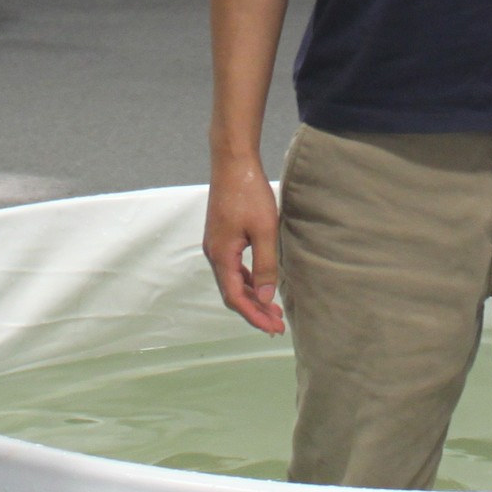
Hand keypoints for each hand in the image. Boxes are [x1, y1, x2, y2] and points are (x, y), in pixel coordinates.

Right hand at [204, 160, 285, 334]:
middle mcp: (214, 254)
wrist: (232, 163)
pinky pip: (233, 267)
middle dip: (254, 310)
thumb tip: (267, 297)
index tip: (273, 328)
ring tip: (274, 309)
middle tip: (278, 324)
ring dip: (252, 296)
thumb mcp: (264, 230)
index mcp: (221, 255)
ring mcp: (216, 245)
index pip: (235, 298)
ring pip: (232, 281)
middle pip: (232, 293)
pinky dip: (247, 280)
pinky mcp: (221, 236)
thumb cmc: (249, 194)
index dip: (254, 316)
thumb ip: (265, 265)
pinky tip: (261, 283)